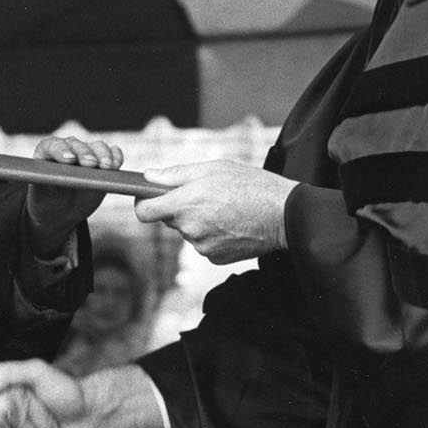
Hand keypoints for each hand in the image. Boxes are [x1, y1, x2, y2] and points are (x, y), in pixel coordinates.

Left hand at [25, 136, 124, 255]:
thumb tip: (41, 180)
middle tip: (91, 164)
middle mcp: (68, 149)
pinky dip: (116, 156)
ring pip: (97, 147)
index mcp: (47, 152)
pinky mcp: (102, 162)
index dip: (61, 150)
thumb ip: (38, 185)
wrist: (61, 212)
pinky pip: (112, 154)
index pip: (53, 146)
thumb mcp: (37, 196)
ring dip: (103, 154)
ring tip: (107, 167)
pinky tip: (116, 164)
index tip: (69, 160)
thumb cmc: (45, 201)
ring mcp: (87, 154)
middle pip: (77, 145)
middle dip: (85, 153)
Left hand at [133, 160, 296, 263]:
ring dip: (198, 220)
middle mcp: (190, 229)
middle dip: (180, 207)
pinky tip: (231, 223)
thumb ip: (176, 174)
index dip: (143, 203)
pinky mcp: (215, 258)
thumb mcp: (212, 169)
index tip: (149, 197)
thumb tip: (148, 176)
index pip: (144, 212)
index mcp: (185, 204)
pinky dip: (211, 234)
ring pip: (188, 231)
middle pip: (169, 219)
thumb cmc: (250, 185)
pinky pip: (203, 243)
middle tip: (205, 194)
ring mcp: (202, 247)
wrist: (284, 214)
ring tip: (224, 208)